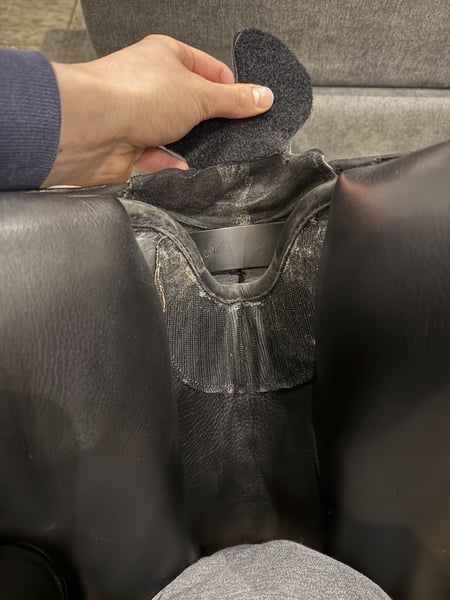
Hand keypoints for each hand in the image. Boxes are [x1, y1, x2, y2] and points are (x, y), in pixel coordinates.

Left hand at [42, 35, 273, 186]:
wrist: (90, 128)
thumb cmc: (132, 95)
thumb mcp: (200, 95)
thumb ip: (234, 100)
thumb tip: (262, 97)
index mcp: (167, 55)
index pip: (210, 70)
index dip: (231, 89)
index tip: (249, 107)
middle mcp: (151, 82)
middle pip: (193, 104)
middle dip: (210, 121)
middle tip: (229, 132)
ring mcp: (139, 114)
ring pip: (176, 132)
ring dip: (189, 143)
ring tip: (202, 150)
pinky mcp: (130, 143)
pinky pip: (158, 155)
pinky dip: (170, 161)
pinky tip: (179, 163)